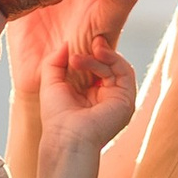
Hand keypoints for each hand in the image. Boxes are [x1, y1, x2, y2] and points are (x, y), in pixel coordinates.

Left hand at [31, 24, 136, 164]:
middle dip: (98, 51)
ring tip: (91, 48)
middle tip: (90, 40)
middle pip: (107, 66)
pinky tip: (98, 54)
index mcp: (89, 96)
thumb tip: (66, 44)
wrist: (68, 137)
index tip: (78, 43)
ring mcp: (117, 99)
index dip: (88, 54)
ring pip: (116, 67)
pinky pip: (125, 72)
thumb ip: (55, 61)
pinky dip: (113, 59)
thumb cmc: (57, 116)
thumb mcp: (50, 82)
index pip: (94, 68)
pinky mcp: (126, 100)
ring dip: (103, 54)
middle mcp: (105, 98)